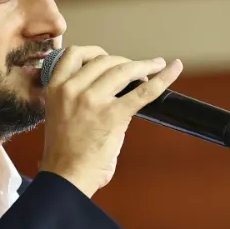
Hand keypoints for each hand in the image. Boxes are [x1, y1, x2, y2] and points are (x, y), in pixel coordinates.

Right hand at [39, 45, 183, 196]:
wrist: (66, 177)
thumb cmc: (65, 152)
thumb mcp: (60, 114)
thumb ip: (78, 95)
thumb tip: (108, 87)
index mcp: (56, 88)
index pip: (75, 54)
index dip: (96, 52)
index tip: (109, 58)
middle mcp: (72, 90)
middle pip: (104, 60)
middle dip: (124, 63)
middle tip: (137, 71)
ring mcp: (92, 101)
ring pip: (123, 69)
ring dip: (143, 66)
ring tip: (156, 66)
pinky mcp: (113, 115)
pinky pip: (143, 91)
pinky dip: (162, 78)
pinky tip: (173, 68)